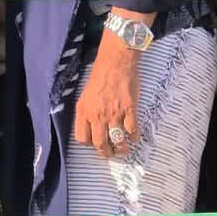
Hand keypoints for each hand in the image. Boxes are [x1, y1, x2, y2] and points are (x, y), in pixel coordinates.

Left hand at [73, 37, 140, 159]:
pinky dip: (134, 137)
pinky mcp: (129, 110)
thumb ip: (86, 110)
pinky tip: (134, 137)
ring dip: (121, 149)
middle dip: (106, 152)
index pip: (82, 138)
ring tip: (123, 150)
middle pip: (99, 143)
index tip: (94, 143)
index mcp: (84, 111)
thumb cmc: (100, 74)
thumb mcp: (85, 93)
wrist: (116, 62)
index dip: (88, 144)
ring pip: (117, 140)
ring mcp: (114, 114)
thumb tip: (89, 124)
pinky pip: (132, 130)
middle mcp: (97, 115)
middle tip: (110, 154)